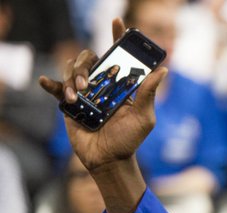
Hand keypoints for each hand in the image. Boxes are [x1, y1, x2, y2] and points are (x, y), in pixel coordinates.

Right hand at [37, 19, 165, 173]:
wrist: (109, 159)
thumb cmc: (129, 140)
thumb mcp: (144, 117)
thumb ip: (149, 94)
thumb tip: (163, 71)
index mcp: (120, 84)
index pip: (119, 56)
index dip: (118, 37)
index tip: (117, 22)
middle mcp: (102, 84)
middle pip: (90, 59)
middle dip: (87, 67)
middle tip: (89, 86)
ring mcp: (84, 92)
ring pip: (72, 69)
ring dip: (73, 79)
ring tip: (78, 99)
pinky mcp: (69, 102)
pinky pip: (57, 87)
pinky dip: (51, 83)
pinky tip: (47, 82)